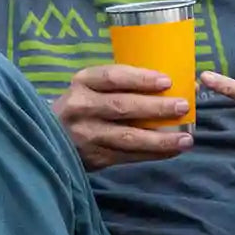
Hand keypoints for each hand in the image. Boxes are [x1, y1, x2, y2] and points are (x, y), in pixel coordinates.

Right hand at [52, 64, 193, 170]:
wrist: (49, 136)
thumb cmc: (82, 105)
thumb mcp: (91, 87)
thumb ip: (123, 84)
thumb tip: (173, 83)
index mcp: (83, 82)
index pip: (112, 77)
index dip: (140, 79)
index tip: (167, 81)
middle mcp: (81, 107)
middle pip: (122, 107)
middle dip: (156, 108)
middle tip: (183, 106)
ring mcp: (86, 135)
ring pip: (128, 137)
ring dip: (160, 139)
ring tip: (186, 138)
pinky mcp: (93, 158)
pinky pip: (128, 156)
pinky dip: (152, 154)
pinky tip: (172, 151)